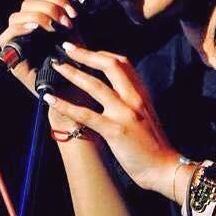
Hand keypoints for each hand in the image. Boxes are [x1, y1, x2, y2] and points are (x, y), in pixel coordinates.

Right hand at [0, 0, 86, 129]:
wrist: (72, 94)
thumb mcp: (74, 38)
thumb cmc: (75, 68)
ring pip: (16, 16)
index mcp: (43, 21)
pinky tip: (35, 28)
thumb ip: (66, 20)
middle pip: (27, 3)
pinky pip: (7, 36)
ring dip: (37, 16)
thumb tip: (66, 3)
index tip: (73, 13)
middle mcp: (28, 29)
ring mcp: (18, 41)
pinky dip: (20, 28)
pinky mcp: (11, 56)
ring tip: (53, 27)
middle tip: (66, 22)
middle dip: (49, 7)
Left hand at [42, 42, 179, 193]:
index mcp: (141, 94)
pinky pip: (85, 115)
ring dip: (72, 73)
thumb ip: (132, 100)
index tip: (84, 51)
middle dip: (86, 54)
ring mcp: (125, 114)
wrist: (164, 168)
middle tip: (67, 48)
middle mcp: (134, 99)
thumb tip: (112, 92)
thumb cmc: (154, 145)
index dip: (101, 54)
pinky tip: (50, 99)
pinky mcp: (115, 131)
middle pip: (110, 65)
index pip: (122, 63)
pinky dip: (65, 105)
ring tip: (56, 66)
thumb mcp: (146, 114)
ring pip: (95, 86)